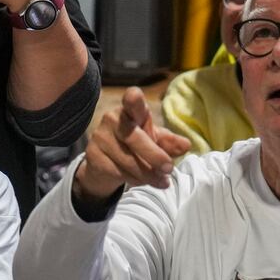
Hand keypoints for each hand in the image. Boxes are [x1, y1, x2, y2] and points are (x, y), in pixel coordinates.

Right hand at [73, 87, 190, 202]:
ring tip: (161, 181)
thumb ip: (170, 142)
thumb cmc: (135, 145)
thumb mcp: (154, 140)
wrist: (105, 164)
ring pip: (128, 160)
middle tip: (169, 169)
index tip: (137, 101)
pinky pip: (118, 171)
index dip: (133, 99)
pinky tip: (142, 180)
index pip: (131, 99)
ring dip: (148, 174)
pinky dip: (135, 180)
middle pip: (135, 138)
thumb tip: (186, 145)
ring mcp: (100, 137)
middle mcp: (112, 119)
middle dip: (155, 156)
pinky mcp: (93, 155)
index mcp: (131, 110)